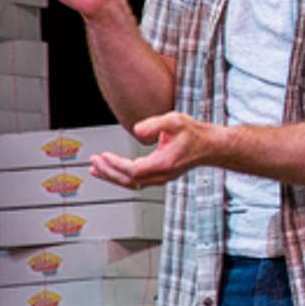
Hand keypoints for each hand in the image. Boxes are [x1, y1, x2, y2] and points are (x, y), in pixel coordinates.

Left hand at [88, 112, 217, 188]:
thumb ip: (155, 124)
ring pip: (131, 184)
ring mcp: (161, 178)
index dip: (115, 165)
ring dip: (112, 177)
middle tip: (94, 162)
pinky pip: (136, 182)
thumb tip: (137, 129)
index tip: (103, 155)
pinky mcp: (160, 177)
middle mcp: (161, 175)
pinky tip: (113, 171)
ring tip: (96, 169)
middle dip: (108, 172)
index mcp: (163, 163)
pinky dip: (121, 177)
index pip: (132, 170)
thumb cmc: (194, 134)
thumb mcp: (175, 121)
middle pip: (128, 181)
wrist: (210, 146)